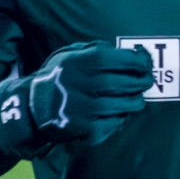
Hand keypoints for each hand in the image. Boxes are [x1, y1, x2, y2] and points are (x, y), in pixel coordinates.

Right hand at [0, 41, 153, 157]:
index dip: (138, 61)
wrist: (33, 107)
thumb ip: (95, 50)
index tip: (145, 63)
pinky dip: (120, 118)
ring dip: (135, 102)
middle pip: (125, 83)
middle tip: (147, 82)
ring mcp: (85, 108)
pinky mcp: (86, 128)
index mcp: (82, 62)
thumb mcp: (70, 54)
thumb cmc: (59, 76)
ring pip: (122, 105)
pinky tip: (120, 113)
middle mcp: (84, 84)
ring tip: (137, 99)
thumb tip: (128, 52)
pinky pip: (113, 123)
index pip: (120, 59)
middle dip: (141, 82)